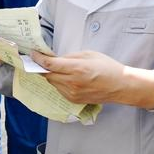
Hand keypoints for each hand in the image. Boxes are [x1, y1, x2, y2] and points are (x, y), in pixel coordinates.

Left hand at [32, 50, 153, 108]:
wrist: (120, 86)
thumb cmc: (108, 68)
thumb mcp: (89, 54)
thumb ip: (70, 56)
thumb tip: (56, 58)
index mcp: (77, 68)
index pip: (50, 64)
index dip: (38, 59)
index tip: (33, 54)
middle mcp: (72, 83)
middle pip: (48, 75)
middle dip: (43, 66)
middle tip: (42, 59)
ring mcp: (72, 93)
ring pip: (52, 83)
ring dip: (51, 75)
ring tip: (57, 68)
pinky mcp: (73, 100)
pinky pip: (59, 89)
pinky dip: (58, 82)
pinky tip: (65, 77)